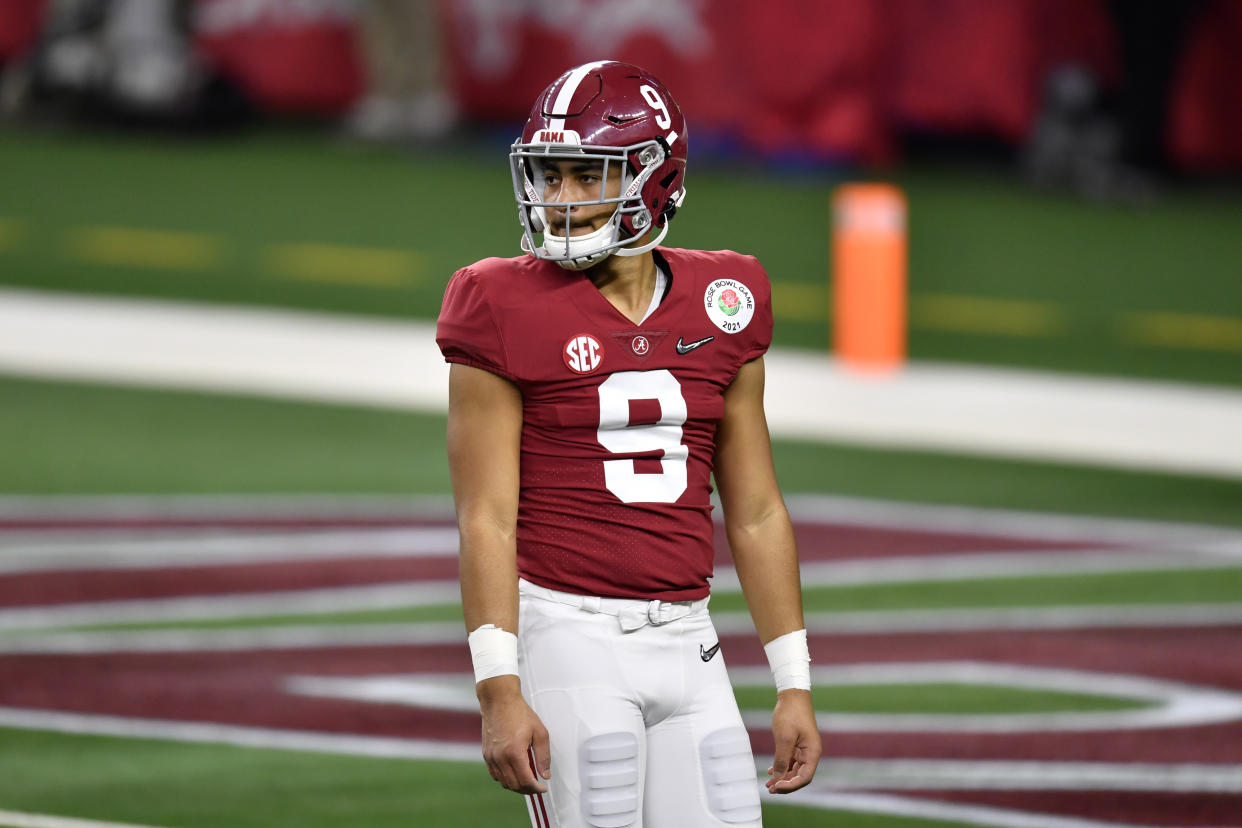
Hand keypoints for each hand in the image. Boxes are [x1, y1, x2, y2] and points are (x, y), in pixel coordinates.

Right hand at [477, 675, 551, 793]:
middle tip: (537, 786)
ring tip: (527, 780)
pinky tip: (514, 773)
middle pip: (514, 785)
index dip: (536, 788)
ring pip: (503, 782)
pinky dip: (505, 778)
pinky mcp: (486, 754)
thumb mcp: (540, 732)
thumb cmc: (521, 714)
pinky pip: (495, 774)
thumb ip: (543, 756)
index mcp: (514, 752)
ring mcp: (491, 757)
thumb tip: (545, 775)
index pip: (526, 781)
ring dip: (516, 786)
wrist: (499, 701)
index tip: (543, 788)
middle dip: (527, 789)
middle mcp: (500, 757)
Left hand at [765, 688, 820, 793]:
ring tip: (768, 783)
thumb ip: (782, 759)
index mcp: (812, 752)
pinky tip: (771, 771)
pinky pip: (790, 761)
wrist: (792, 695)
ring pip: (794, 769)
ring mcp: (803, 749)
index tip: (777, 786)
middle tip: (770, 789)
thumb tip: (778, 777)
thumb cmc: (791, 714)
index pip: (804, 777)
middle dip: (785, 784)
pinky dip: (781, 767)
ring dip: (782, 777)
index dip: (791, 785)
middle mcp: (810, 753)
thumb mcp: (784, 738)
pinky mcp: (796, 744)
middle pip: (800, 776)